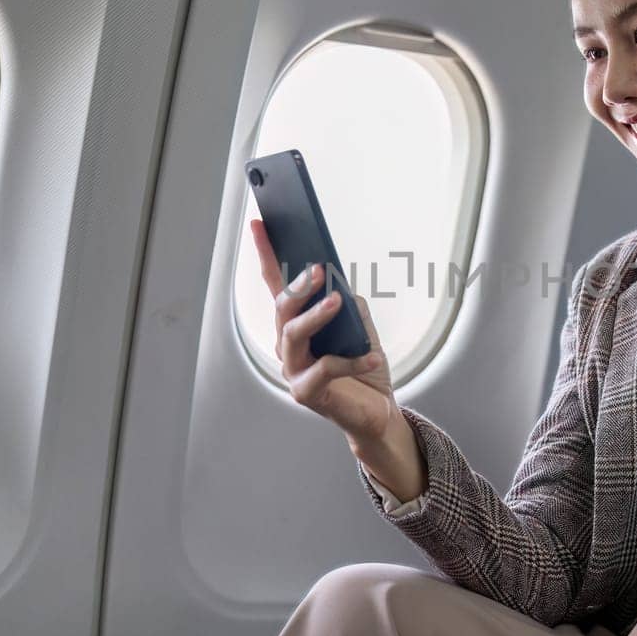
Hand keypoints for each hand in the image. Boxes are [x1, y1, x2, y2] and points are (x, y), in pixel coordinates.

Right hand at [251, 218, 394, 444]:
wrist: (377, 411)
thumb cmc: (363, 367)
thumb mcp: (360, 328)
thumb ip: (348, 306)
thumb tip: (339, 287)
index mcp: (297, 324)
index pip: (277, 285)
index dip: (267, 254)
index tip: (259, 224)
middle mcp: (288, 345)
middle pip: (282, 309)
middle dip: (298, 286)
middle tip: (319, 269)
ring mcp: (294, 370)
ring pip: (293, 335)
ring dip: (316, 315)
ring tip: (337, 302)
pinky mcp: (306, 393)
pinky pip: (326, 369)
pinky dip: (353, 360)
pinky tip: (374, 355)